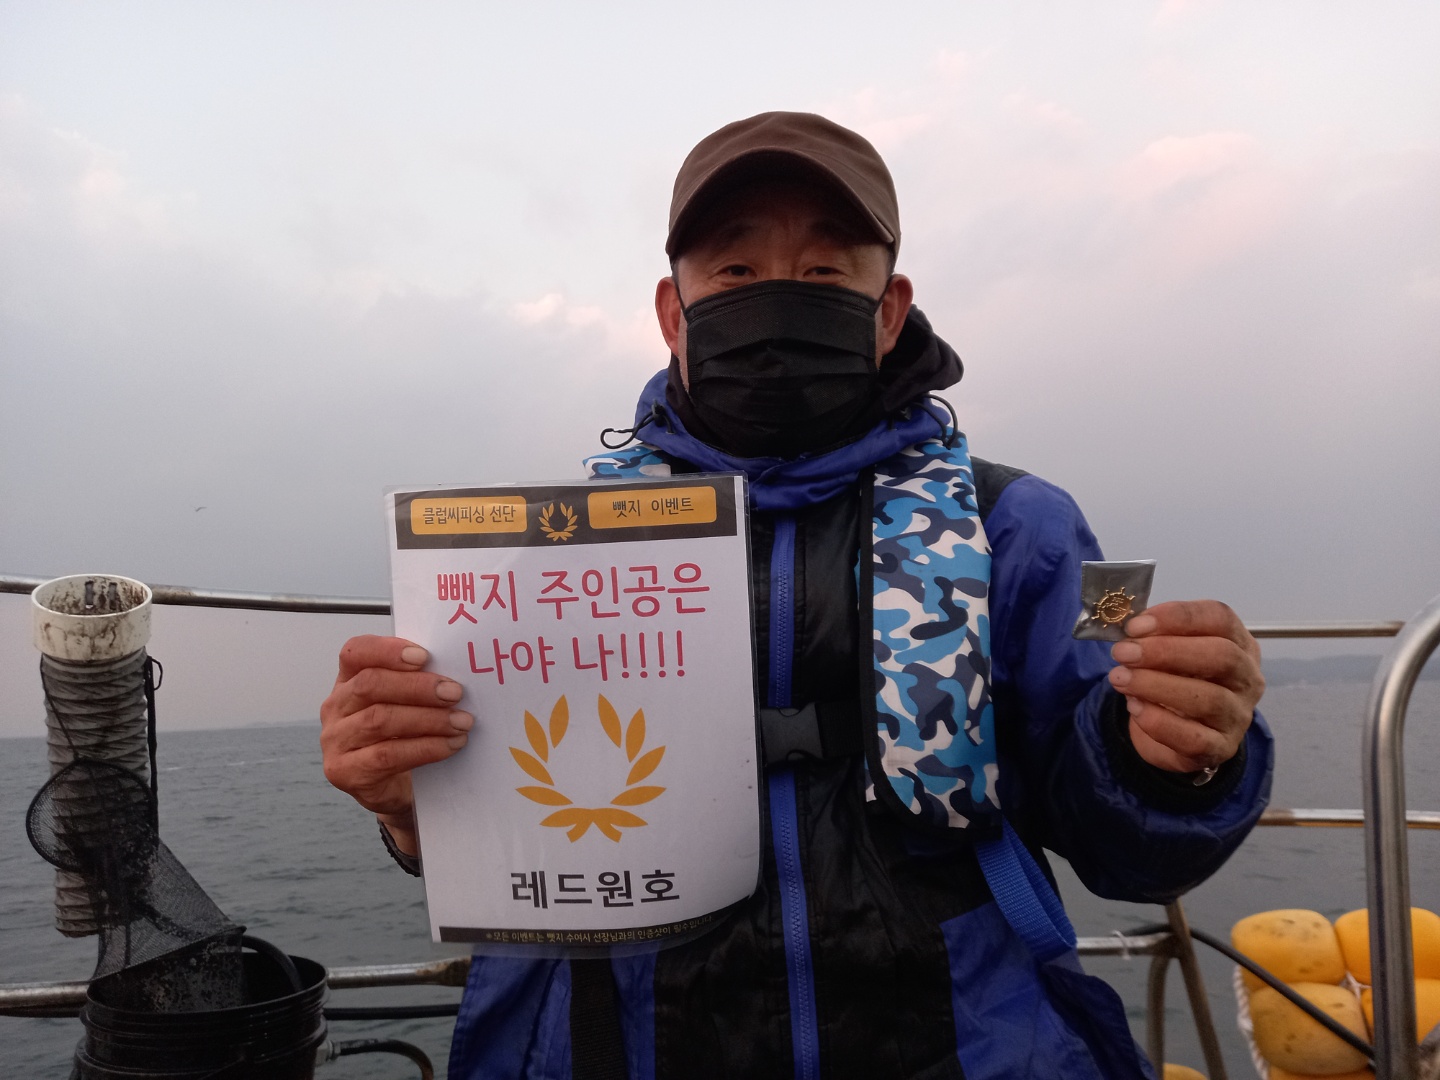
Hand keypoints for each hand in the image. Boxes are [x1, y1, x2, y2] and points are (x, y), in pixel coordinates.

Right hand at [320, 635, 473, 853]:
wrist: (396, 788)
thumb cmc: (405, 736)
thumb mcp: (407, 703)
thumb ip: (418, 682)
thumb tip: (455, 667)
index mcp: (348, 680)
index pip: (355, 652)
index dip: (387, 650)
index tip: (424, 656)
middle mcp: (335, 707)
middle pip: (370, 685)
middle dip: (418, 687)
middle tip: (455, 692)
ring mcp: (335, 741)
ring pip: (379, 720)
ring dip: (428, 719)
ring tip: (462, 721)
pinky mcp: (344, 772)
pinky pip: (387, 755)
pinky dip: (425, 748)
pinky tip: (451, 744)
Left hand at [1106, 600, 1264, 774]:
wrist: (1175, 734)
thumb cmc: (1175, 680)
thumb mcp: (1168, 652)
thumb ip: (1154, 637)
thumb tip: (1130, 632)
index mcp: (1239, 643)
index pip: (1220, 618)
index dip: (1178, 617)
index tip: (1136, 625)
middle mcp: (1247, 678)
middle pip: (1221, 655)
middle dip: (1166, 651)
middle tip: (1123, 652)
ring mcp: (1239, 716)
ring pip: (1209, 698)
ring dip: (1156, 685)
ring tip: (1120, 678)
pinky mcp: (1221, 749)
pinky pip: (1194, 738)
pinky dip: (1159, 722)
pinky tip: (1135, 708)